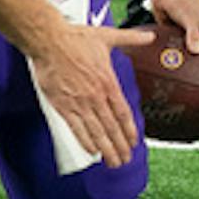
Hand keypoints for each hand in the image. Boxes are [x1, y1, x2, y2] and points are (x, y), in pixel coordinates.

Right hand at [31, 23, 155, 167]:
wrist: (49, 41)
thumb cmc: (75, 38)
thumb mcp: (108, 37)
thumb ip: (131, 39)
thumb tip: (149, 36)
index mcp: (108, 83)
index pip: (123, 113)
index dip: (129, 131)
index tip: (134, 142)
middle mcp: (96, 96)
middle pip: (112, 127)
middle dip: (120, 146)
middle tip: (125, 159)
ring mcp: (79, 103)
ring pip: (96, 132)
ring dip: (106, 149)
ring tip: (113, 162)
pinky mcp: (62, 106)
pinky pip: (76, 129)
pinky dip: (85, 142)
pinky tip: (92, 151)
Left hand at [148, 0, 198, 54]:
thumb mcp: (191, 19)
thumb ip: (194, 35)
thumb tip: (197, 50)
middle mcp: (198, 31)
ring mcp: (186, 33)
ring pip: (189, 49)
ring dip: (186, 56)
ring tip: (185, 65)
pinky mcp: (174, 34)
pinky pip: (175, 46)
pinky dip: (173, 51)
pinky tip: (171, 56)